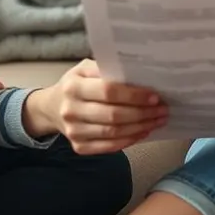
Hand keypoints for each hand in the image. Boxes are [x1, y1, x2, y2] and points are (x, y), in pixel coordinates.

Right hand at [28, 59, 167, 154]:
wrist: (52, 108)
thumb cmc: (76, 84)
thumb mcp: (85, 68)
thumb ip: (106, 69)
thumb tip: (138, 73)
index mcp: (73, 86)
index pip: (108, 91)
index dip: (134, 95)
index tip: (154, 96)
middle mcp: (71, 110)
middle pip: (114, 115)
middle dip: (143, 113)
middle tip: (162, 110)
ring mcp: (74, 131)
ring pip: (114, 133)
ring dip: (140, 128)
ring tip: (157, 121)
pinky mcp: (79, 147)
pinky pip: (109, 147)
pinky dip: (129, 141)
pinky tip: (143, 132)